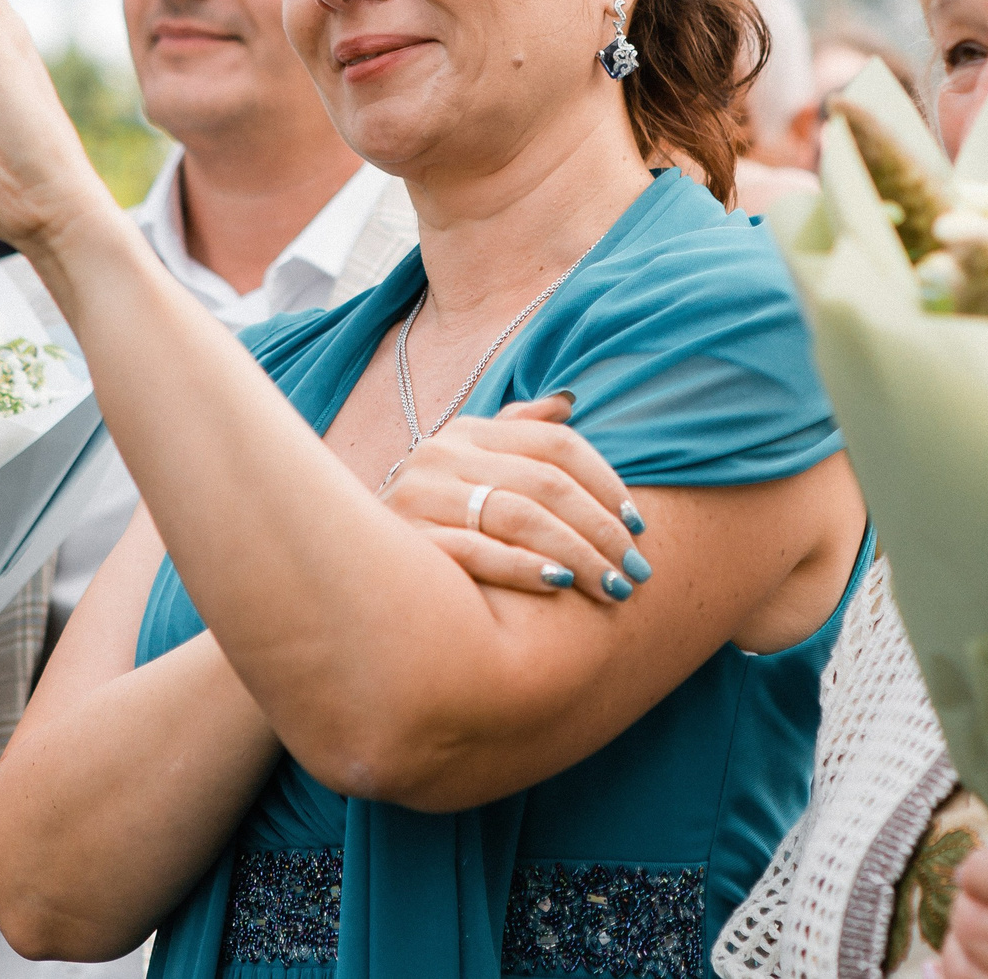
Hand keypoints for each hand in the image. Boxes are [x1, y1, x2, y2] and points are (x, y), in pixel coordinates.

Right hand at [380, 393, 651, 600]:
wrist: (349, 566)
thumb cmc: (433, 520)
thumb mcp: (472, 467)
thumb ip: (518, 433)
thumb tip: (568, 402)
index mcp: (467, 432)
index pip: (557, 445)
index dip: (606, 483)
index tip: (638, 525)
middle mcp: (441, 454)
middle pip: (546, 483)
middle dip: (600, 529)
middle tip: (636, 569)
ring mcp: (419, 494)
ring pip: (519, 516)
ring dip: (576, 553)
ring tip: (611, 585)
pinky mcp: (405, 539)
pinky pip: (475, 551)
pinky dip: (521, 567)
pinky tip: (558, 584)